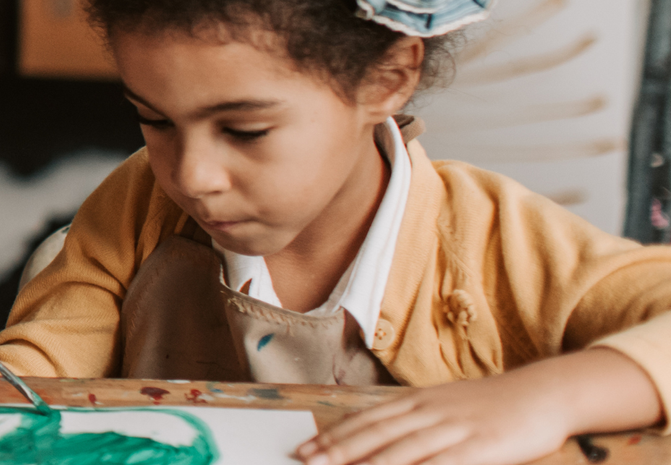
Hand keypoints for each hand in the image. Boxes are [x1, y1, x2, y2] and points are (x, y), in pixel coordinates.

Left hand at [298, 350, 661, 464]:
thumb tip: (378, 437)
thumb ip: (414, 422)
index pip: (366, 420)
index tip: (304, 452)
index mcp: (418, 401)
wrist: (544, 393)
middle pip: (375, 434)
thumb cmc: (492, 405)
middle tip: (306, 463)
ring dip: (368, 463)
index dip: (333, 437)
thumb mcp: (446, 406)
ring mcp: (454, 428)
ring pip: (401, 450)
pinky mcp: (480, 447)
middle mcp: (429, 412)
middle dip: (336, 451)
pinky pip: (443, 464)